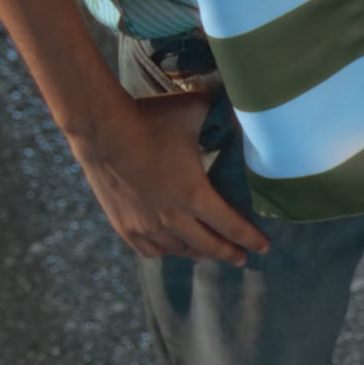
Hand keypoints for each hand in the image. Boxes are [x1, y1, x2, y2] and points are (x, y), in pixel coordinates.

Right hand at [68, 90, 270, 264]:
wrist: (100, 128)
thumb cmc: (149, 119)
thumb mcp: (194, 113)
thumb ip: (222, 114)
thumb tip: (245, 107)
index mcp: (194, 195)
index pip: (232, 227)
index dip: (251, 239)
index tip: (264, 248)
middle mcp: (172, 218)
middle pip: (208, 246)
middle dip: (229, 253)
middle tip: (241, 257)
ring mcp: (145, 225)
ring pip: (179, 250)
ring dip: (198, 253)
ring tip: (208, 252)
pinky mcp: (123, 224)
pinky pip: (150, 250)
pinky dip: (166, 251)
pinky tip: (172, 248)